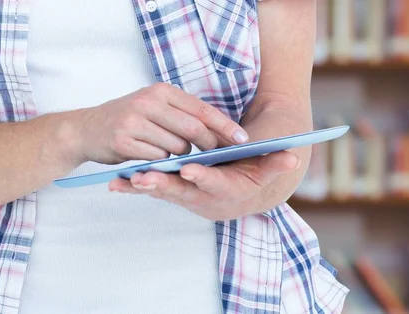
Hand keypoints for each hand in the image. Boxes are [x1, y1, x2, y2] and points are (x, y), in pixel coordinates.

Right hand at [63, 82, 248, 165]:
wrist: (86, 129)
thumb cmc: (129, 120)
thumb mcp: (155, 107)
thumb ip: (183, 114)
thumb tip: (220, 131)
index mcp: (162, 91)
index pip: (202, 109)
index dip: (224, 125)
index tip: (243, 138)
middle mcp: (149, 101)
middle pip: (193, 129)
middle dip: (208, 145)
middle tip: (214, 154)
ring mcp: (134, 120)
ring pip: (176, 147)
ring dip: (180, 156)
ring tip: (169, 152)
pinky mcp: (123, 140)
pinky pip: (156, 158)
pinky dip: (161, 162)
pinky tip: (153, 157)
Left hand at [107, 150, 300, 220]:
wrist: (244, 195)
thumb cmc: (256, 176)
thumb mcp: (268, 169)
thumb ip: (276, 163)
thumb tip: (292, 157)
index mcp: (229, 192)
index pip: (217, 185)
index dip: (204, 178)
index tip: (189, 169)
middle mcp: (207, 200)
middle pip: (183, 193)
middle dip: (164, 185)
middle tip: (145, 178)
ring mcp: (189, 199)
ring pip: (165, 193)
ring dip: (145, 187)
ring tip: (125, 180)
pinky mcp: (176, 194)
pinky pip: (154, 192)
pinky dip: (135, 188)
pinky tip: (115, 183)